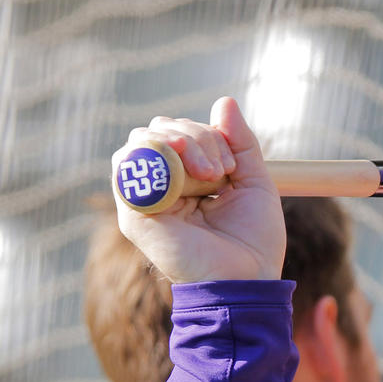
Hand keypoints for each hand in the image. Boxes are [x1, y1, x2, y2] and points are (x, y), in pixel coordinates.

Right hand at [111, 97, 284, 282]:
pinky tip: (187, 175)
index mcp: (189, 180)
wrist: (246, 280)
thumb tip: (225, 101)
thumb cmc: (253, 242)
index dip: (205, 133)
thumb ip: (240, 143)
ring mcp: (146, 199)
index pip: (181, 133)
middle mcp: (164, 187)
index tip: (231, 164)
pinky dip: (156, 157)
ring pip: (142, 141)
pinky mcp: (134, 213)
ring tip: (209, 173)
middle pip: (159, 130)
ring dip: (178, 142)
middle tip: (220, 169)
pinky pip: (126, 167)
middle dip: (194, 135)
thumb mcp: (255, 182)